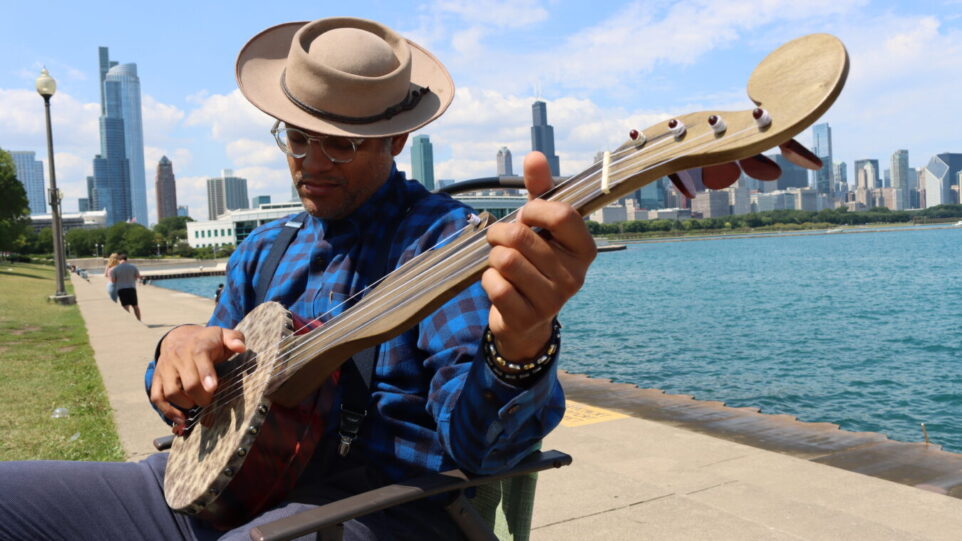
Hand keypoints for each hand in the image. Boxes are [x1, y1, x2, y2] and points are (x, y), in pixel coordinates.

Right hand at [150, 325, 245, 425]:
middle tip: (209, 401)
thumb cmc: (207, 341)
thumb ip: (234, 339)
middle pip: (188, 382)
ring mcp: (166, 368)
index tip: (212, 388)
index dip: (206, 374)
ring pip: (171, 392)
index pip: (200, 358)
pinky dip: (167, 411)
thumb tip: (241, 348)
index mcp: (198, 346)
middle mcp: (179, 356)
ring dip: (185, 405)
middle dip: (201, 397)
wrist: (179, 336)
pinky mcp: (157, 377)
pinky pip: (157, 397)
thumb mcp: (223, 335)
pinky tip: (181, 419)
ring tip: (196, 406)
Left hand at [482, 152, 595, 360]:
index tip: (526, 217)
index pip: (561, 214)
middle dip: (500, 234)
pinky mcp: (529, 318)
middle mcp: (575, 276)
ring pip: (506, 259)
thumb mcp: (540, 226)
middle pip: (522, 237)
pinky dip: (488, 280)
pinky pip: (495, 285)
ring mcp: (554, 300)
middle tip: (500, 240)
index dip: (533, 210)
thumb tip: (535, 155)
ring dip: (493, 257)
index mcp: (584, 249)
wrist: (526, 319)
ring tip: (500, 262)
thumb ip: (540, 190)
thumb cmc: (535, 262)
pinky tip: (499, 285)